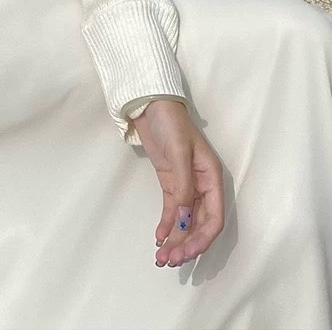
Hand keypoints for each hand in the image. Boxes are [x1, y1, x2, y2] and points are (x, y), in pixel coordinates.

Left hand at [131, 98, 224, 267]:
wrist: (150, 104)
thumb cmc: (171, 123)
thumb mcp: (179, 154)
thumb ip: (183, 189)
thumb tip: (183, 222)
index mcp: (212, 178)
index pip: (214, 218)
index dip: (202, 239)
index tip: (187, 253)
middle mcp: (202, 185)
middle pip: (199, 223)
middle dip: (187, 244)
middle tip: (170, 261)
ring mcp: (186, 185)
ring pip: (185, 220)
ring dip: (176, 239)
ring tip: (162, 257)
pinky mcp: (170, 182)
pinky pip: (172, 210)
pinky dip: (167, 225)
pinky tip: (159, 238)